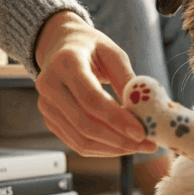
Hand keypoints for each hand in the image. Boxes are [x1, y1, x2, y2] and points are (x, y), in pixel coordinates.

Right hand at [34, 10, 157, 156]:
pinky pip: (77, 143)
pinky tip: (122, 144)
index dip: (117, 119)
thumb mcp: (113, 53)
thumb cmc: (92, 48)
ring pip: (80, 140)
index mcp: (66, 62)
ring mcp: (46, 105)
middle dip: (119, 139)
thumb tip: (145, 111)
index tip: (142, 132)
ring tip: (140, 146)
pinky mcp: (49, 120)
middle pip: (84, 124)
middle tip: (147, 144)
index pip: (91, 98)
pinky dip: (102, 148)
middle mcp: (49, 85)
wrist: (61, 46)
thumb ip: (126, 79)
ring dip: (113, 148)